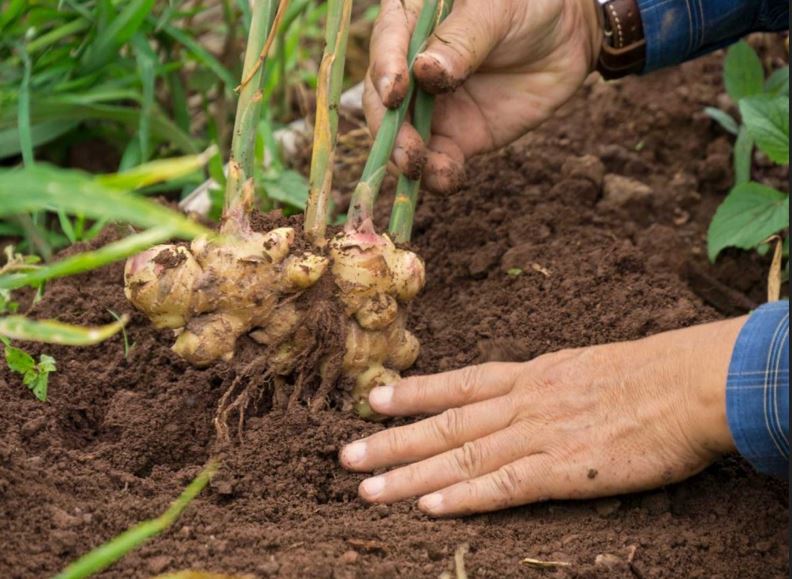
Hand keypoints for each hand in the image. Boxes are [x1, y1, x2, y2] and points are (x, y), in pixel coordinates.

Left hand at [340, 318, 744, 515]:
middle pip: (444, 422)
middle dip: (391, 440)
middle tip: (345, 454)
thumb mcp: (583, 366)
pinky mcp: (563, 469)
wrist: (687, 383)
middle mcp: (522, 401)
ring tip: (366, 487)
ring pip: (460, 455)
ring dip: (409, 473)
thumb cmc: (645, 374)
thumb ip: (546, 383)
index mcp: (530, 375)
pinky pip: (503, 485)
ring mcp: (538, 434)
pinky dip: (463, 495)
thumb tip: (523, 393)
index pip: (458, 383)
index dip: (412, 392)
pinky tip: (428, 506)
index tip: (373, 399)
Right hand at [364, 0, 601, 192]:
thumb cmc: (528, 3)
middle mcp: (409, 68)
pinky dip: (437, 175)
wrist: (569, 37)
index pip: (386, 44)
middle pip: (383, 101)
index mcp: (410, 21)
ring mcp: (429, 107)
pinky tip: (447, 179)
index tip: (395, 94)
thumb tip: (425, 72)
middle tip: (405, 148)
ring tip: (420, 170)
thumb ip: (462, 39)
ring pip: (403, 138)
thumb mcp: (497, 9)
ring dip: (407, 159)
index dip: (385, 70)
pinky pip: (437, 160)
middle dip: (390, 128)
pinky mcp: (454, 137)